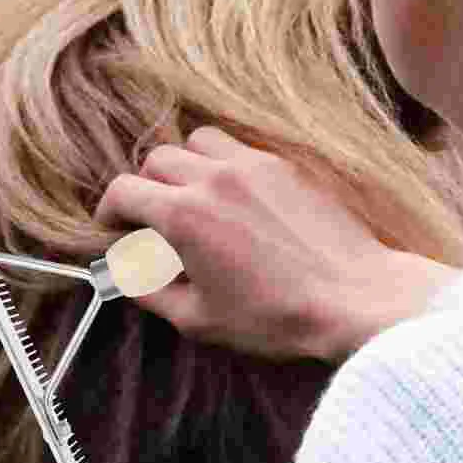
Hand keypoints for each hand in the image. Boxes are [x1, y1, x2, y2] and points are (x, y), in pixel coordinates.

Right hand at [94, 127, 459, 360]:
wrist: (352, 299)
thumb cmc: (275, 318)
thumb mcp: (199, 320)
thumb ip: (152, 292)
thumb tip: (128, 275)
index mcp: (184, 217)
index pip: (125, 190)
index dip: (110, 211)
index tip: (113, 229)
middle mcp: (214, 179)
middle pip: (157, 160)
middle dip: (145, 188)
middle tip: (151, 221)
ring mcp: (253, 166)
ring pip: (198, 142)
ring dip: (184, 166)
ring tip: (192, 199)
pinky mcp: (286, 167)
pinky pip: (239, 148)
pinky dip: (223, 165)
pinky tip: (234, 200)